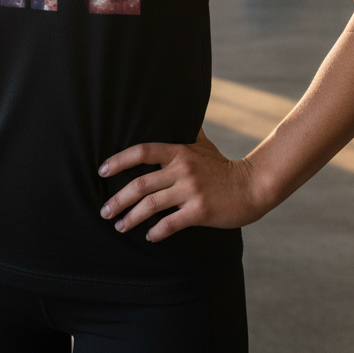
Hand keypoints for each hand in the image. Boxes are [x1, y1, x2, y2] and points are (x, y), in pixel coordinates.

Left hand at [98, 128, 263, 241]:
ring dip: (131, 217)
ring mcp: (191, 190)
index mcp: (180, 152)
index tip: (102, 170)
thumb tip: (175, 116)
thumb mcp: (204, 145)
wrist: (251, 186)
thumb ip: (186, 134)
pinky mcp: (199, 211)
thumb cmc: (223, 166)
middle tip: (105, 210)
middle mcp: (182, 169)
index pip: (143, 151)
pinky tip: (149, 236)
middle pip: (141, 183)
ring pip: (151, 205)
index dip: (119, 160)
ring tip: (119, 226)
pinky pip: (170, 223)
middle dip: (118, 199)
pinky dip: (156, 231)